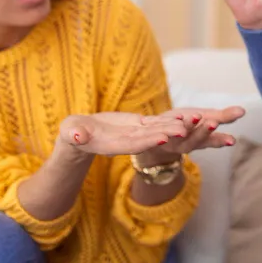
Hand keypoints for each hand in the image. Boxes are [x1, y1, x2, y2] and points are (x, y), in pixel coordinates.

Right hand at [57, 112, 186, 157]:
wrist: (81, 135)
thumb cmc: (73, 133)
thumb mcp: (71, 133)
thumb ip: (74, 135)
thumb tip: (77, 136)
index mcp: (111, 145)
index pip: (131, 144)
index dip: (147, 141)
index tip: (162, 138)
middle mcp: (128, 142)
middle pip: (150, 138)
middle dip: (167, 134)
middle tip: (185, 130)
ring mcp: (135, 134)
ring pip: (157, 129)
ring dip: (174, 126)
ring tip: (191, 121)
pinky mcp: (139, 125)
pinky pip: (156, 122)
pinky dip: (169, 120)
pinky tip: (184, 117)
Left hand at [136, 105, 246, 165]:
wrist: (159, 133)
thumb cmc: (186, 123)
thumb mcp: (206, 117)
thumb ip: (224, 116)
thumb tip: (243, 110)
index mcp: (202, 139)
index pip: (214, 141)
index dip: (222, 140)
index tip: (232, 140)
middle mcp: (190, 143)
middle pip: (199, 140)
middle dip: (205, 132)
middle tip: (213, 122)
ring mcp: (175, 142)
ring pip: (183, 137)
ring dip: (190, 127)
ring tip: (196, 117)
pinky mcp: (162, 138)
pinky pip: (166, 132)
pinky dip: (172, 124)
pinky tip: (177, 116)